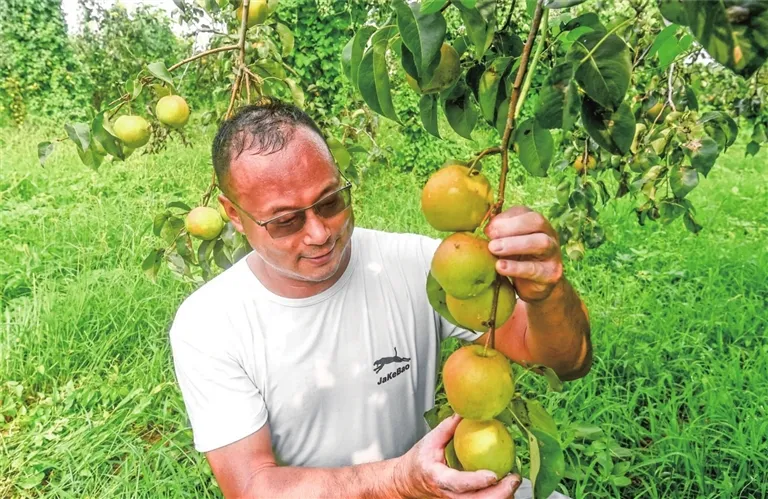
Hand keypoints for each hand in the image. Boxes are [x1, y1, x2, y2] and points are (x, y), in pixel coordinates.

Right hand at [394, 414, 520, 498]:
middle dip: (499, 493)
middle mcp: (449, 495)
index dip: (476, 481)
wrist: (409, 481)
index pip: (459, 483)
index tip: (493, 475)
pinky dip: (498, 496)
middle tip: (513, 478)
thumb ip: (447, 428)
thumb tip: (465, 412)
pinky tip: (507, 485)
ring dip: (501, 496)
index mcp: (439, 478)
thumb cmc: (418, 462)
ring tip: (513, 480)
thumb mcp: (429, 442)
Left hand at [484, 206, 563, 302]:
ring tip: (493, 249)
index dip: (505, 218)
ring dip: (514, 244)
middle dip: (512, 227)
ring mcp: (553, 253)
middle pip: (537, 222)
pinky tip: (500, 267)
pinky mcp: (551, 274)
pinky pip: (535, 269)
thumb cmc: (518, 260)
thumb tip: (488, 229)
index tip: (488, 228)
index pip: (524, 212)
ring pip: (540, 243)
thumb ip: (499, 234)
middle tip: (490, 237)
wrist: (537, 287)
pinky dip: (516, 267)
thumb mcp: (507, 244)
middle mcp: (549, 234)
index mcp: (536, 223)